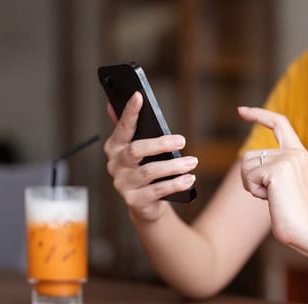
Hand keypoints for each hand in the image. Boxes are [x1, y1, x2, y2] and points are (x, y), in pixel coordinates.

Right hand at [103, 92, 197, 221]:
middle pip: (136, 150)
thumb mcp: (140, 148)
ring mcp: (122, 184)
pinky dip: (176, 184)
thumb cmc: (144, 167)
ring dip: (174, 166)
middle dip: (161, 144)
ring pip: (149, 171)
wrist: (145, 203)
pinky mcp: (134, 201)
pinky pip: (158, 191)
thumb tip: (119, 100)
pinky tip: (189, 178)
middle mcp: (114, 165)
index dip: (130, 111)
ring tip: (192, 162)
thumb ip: (131, 127)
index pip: (123, 127)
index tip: (139, 95)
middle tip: (182, 141)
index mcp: (115, 147)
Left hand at [238, 107, 307, 260]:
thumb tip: (248, 160)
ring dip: (252, 185)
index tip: (242, 110)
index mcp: (298, 153)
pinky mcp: (276, 171)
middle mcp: (294, 152)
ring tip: (273, 197)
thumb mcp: (284, 183)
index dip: (259, 115)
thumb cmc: (293, 213)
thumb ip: (272, 167)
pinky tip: (271, 199)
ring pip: (245, 166)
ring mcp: (286, 160)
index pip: (278, 123)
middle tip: (272, 194)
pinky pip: (247, 177)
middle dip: (250, 178)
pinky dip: (253, 191)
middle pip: (248, 155)